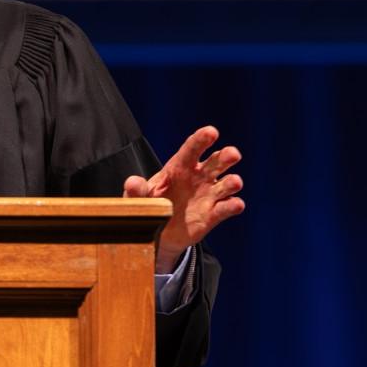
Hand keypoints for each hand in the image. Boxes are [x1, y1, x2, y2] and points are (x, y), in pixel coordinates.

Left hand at [123, 126, 244, 273]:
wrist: (156, 234)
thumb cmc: (148, 207)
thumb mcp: (136, 199)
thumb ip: (135, 190)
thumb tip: (132, 182)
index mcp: (179, 167)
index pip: (192, 149)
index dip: (202, 139)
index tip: (211, 132)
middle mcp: (198, 177)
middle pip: (217, 161)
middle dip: (226, 156)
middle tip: (232, 154)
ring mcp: (208, 195)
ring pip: (228, 183)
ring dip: (233, 182)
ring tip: (233, 182)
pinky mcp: (214, 214)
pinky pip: (228, 207)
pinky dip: (234, 205)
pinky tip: (234, 204)